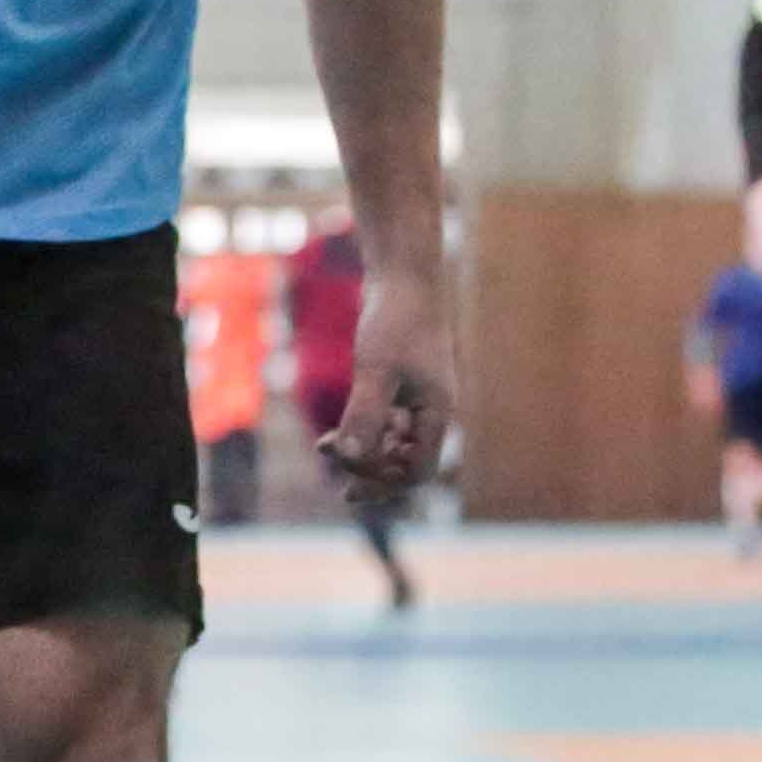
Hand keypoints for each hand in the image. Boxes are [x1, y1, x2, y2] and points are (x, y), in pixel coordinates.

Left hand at [316, 262, 457, 505]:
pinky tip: (336, 430)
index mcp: (437, 411)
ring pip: (394, 441)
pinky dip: (364, 429)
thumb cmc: (395, 317)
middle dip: (371, 471)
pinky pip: (387, 421)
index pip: (418, 470)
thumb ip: (364, 415)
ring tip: (324, 446)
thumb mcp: (375, 368)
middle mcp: (433, 408)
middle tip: (335, 476)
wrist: (404, 271)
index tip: (347, 489)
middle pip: (406, 461)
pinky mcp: (404, 380)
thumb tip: (347, 459)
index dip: (385, 484)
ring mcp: (420, 395)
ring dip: (363, 450)